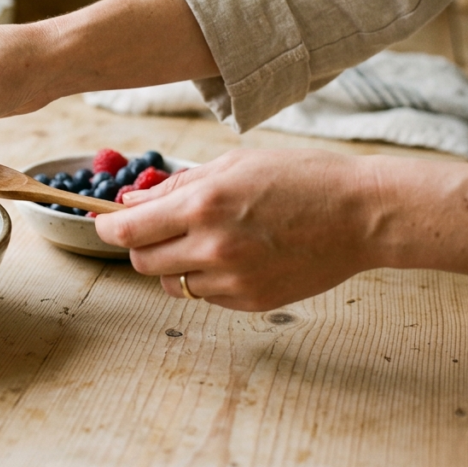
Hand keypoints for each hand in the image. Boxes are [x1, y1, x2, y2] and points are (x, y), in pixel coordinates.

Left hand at [95, 148, 467, 309]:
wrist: (361, 215)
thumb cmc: (300, 177)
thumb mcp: (232, 164)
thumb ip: (176, 185)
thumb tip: (131, 201)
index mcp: (203, 204)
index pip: (126, 231)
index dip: (107, 228)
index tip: (106, 224)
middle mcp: (212, 246)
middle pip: (141, 262)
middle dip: (138, 245)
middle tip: (154, 228)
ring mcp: (232, 280)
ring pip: (171, 283)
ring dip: (171, 263)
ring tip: (201, 239)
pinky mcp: (251, 302)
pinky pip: (205, 295)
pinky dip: (205, 277)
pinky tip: (232, 254)